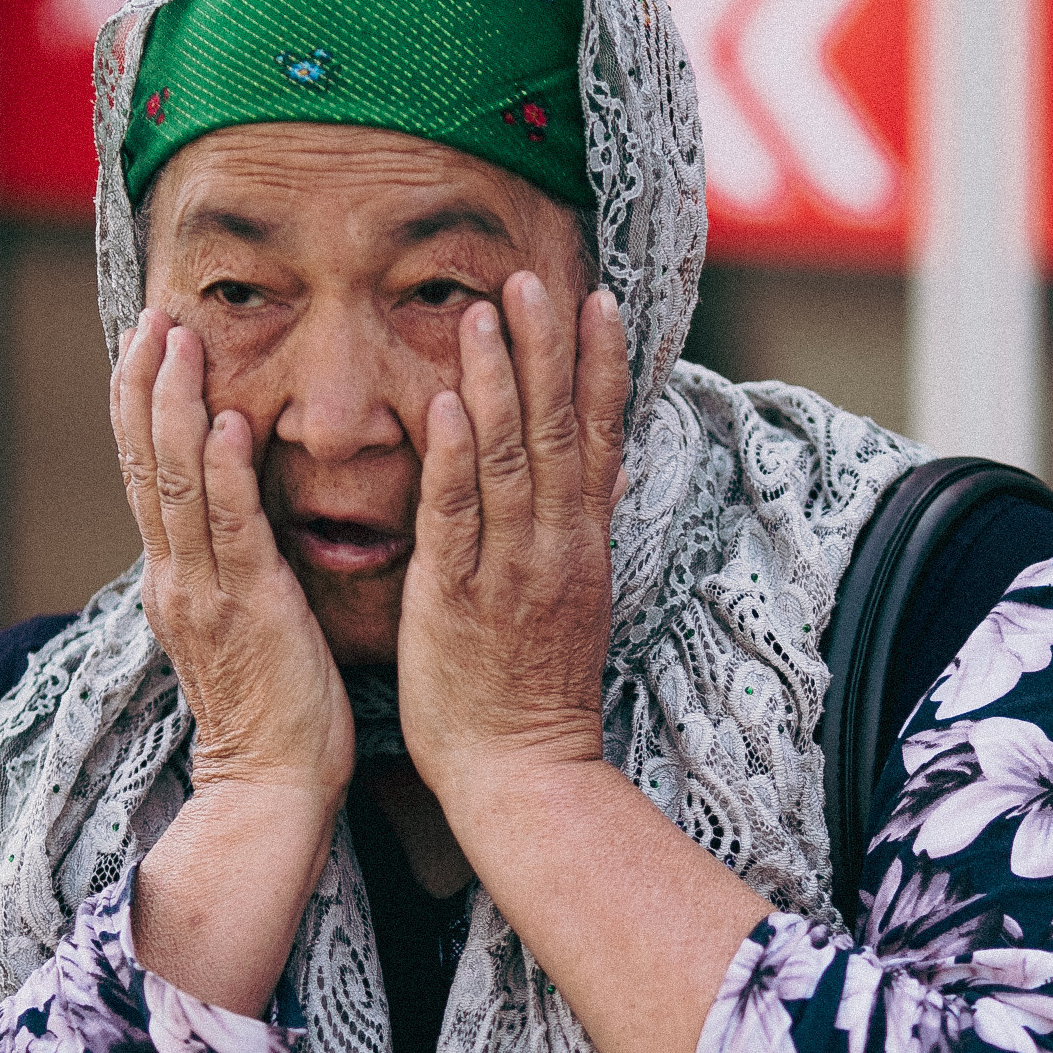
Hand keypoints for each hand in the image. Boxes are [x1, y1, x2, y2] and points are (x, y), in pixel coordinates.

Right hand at [111, 309, 355, 807]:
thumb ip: (232, 567)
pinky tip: (229, 424)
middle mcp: (176, 577)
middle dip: (146, 386)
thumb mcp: (241, 624)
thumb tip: (238, 518)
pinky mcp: (249, 611)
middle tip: (152, 319)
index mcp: (175, 578)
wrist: (270, 789)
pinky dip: (226, 474)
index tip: (146, 343)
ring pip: (178, 483)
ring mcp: (205, 593)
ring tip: (179, 343)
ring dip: (178, 407)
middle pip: (147, 464)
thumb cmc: (274, 711)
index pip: (148, 474)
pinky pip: (232, 531)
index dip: (142, 405)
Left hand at [397, 273, 629, 834]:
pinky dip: (457, 455)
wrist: (521, 774)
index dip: (601, 367)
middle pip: (558, 430)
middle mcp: (555, 547)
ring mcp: (509, 570)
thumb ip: (569, 532)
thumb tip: (587, 475)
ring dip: (500, 379)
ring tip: (487, 309)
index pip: (598, 438)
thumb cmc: (532, 691)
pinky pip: (457, 515)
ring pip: (510, 458)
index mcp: (581, 545)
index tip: (598, 299)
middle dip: (547, 349)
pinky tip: (451, 399)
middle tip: (534, 278)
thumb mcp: (568, 600)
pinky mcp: (458, 598)